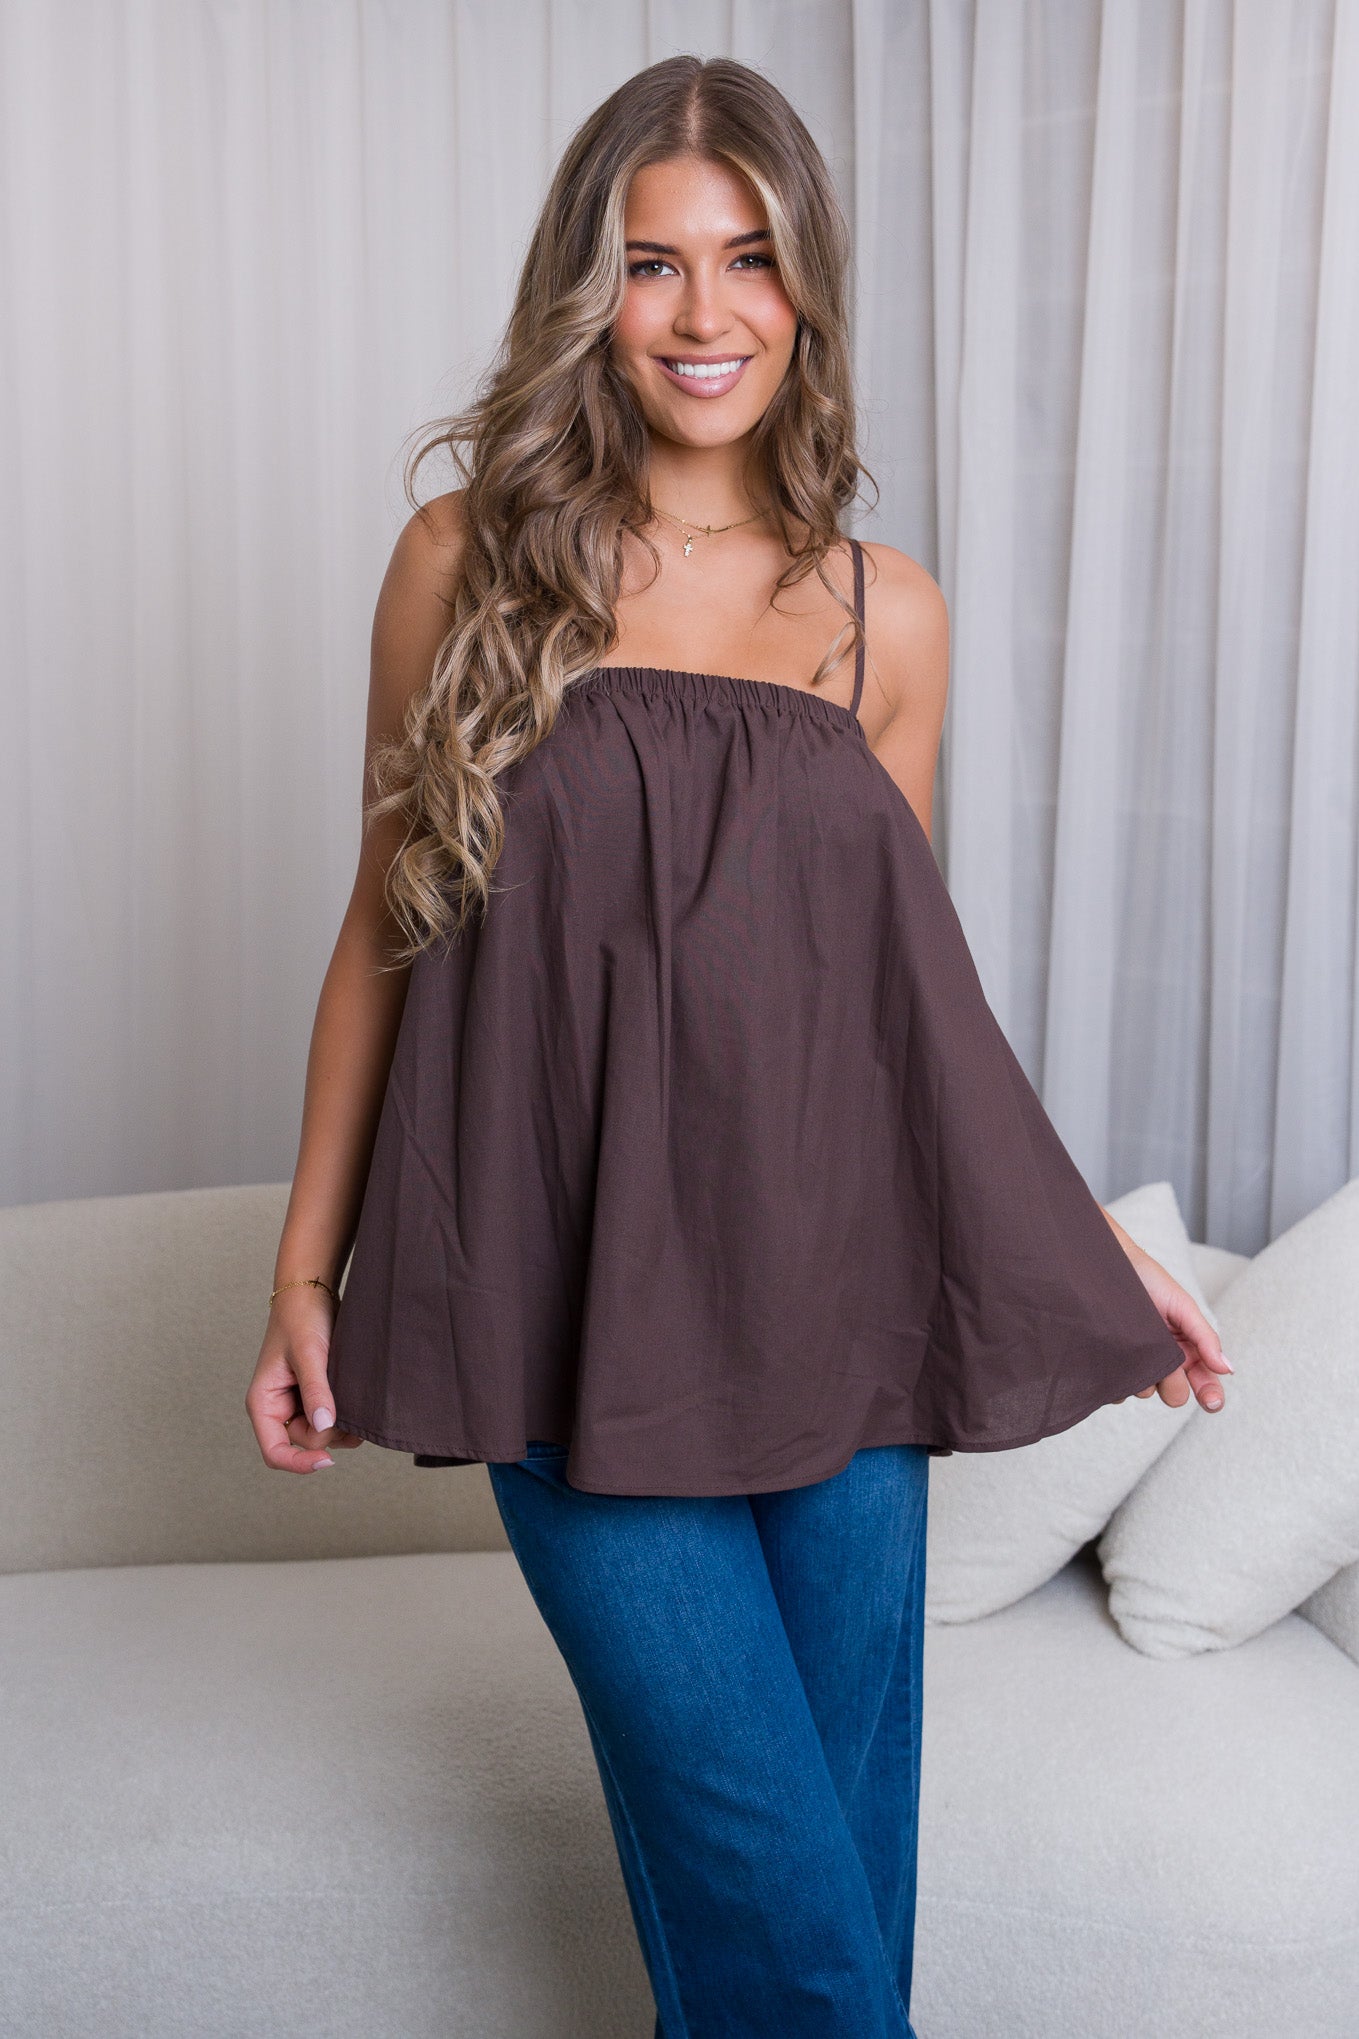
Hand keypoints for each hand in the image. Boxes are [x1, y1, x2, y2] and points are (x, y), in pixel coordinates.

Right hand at [245, 1287, 365, 1472]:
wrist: (313, 1292)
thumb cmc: (301, 1318)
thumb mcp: (309, 1354)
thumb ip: (315, 1390)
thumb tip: (324, 1427)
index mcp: (264, 1403)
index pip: (275, 1453)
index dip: (299, 1463)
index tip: (327, 1460)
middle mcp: (279, 1408)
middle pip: (306, 1443)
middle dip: (329, 1431)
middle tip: (349, 1406)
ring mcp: (298, 1403)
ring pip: (322, 1433)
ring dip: (341, 1424)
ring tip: (354, 1399)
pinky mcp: (315, 1395)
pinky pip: (332, 1418)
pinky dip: (346, 1415)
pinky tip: (356, 1399)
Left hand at [1101, 1209, 1233, 1414]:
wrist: (1110, 1266)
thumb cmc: (1150, 1282)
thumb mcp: (1183, 1306)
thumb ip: (1205, 1337)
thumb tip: (1228, 1369)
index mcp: (1187, 1351)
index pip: (1204, 1382)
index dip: (1210, 1395)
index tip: (1211, 1402)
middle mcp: (1164, 1362)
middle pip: (1176, 1395)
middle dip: (1175, 1385)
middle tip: (1168, 1363)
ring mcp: (1138, 1365)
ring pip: (1146, 1393)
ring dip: (1145, 1378)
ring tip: (1137, 1348)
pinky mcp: (1113, 1366)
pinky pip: (1118, 1389)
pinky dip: (1119, 1380)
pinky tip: (1118, 1359)